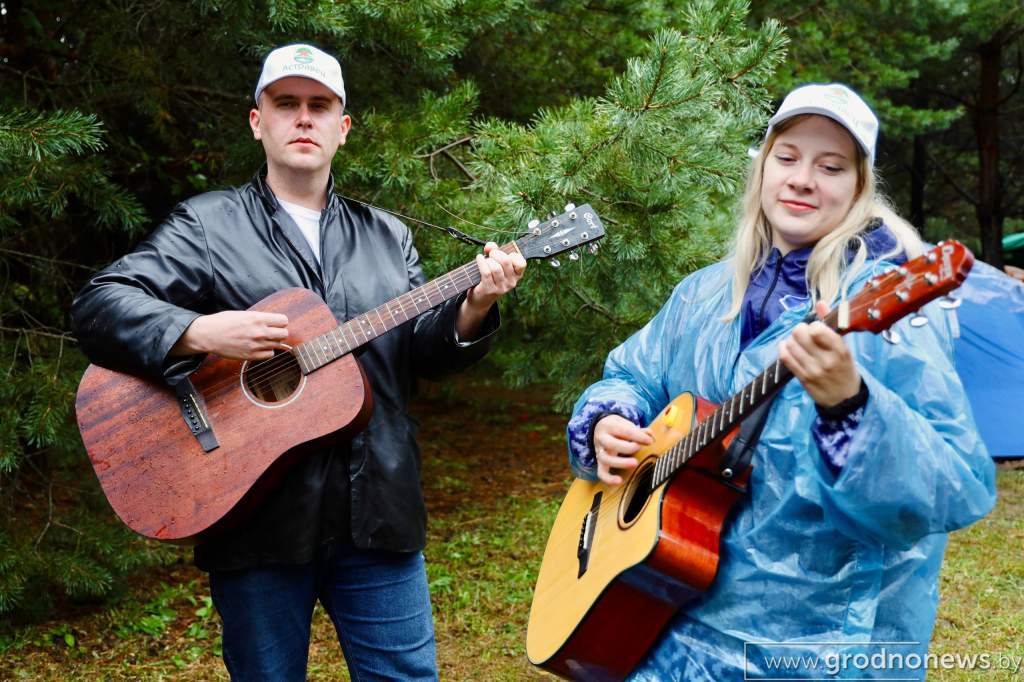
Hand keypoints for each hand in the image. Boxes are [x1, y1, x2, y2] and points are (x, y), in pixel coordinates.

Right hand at [170, 310, 288, 360]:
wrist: (208, 335)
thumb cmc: (223, 322)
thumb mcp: (244, 314)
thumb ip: (259, 318)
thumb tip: (273, 322)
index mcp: (258, 318)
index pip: (283, 321)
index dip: (280, 322)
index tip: (276, 324)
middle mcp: (259, 332)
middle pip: (284, 334)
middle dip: (279, 332)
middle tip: (272, 332)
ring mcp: (256, 345)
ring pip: (278, 345)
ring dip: (272, 342)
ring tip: (262, 339)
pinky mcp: (251, 355)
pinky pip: (269, 354)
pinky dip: (266, 351)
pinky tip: (259, 347)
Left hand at [465, 241, 526, 310]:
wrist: (481, 297)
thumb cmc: (490, 276)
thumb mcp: (496, 262)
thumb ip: (494, 250)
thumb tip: (490, 245)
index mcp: (517, 275)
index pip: (521, 263)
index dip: (513, 255)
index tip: (506, 254)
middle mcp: (512, 282)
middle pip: (506, 261)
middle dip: (496, 253)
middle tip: (491, 254)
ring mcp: (501, 287)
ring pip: (496, 268)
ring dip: (488, 260)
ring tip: (484, 260)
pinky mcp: (490, 290)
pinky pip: (486, 272)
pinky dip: (481, 262)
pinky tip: (479, 258)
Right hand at [593, 414, 653, 485]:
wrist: (601, 429)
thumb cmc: (617, 428)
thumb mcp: (626, 424)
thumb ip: (638, 430)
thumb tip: (649, 434)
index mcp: (608, 426)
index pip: (623, 431)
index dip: (638, 436)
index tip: (649, 441)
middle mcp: (602, 439)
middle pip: (610, 444)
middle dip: (627, 447)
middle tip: (639, 448)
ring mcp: (599, 451)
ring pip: (606, 459)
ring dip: (621, 462)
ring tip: (634, 463)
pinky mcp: (600, 463)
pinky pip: (601, 473)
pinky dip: (609, 479)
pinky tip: (619, 481)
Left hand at [778, 301, 860, 406]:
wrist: (845, 399)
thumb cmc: (845, 368)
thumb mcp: (844, 347)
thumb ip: (831, 324)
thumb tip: (820, 303)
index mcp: (840, 350)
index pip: (818, 330)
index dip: (813, 325)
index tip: (815, 329)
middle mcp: (826, 360)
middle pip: (800, 334)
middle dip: (800, 329)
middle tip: (804, 334)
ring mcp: (813, 370)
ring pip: (791, 344)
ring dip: (791, 339)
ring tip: (798, 343)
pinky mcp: (802, 378)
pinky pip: (785, 358)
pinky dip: (784, 348)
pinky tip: (788, 347)